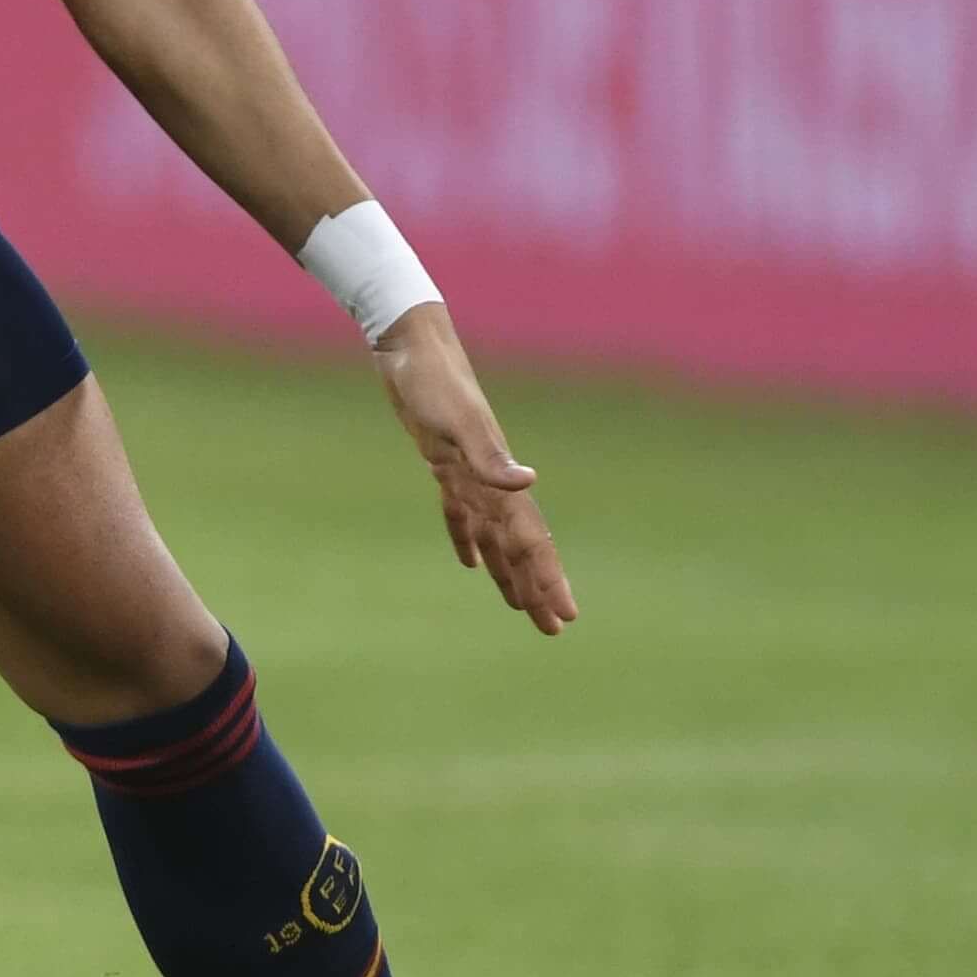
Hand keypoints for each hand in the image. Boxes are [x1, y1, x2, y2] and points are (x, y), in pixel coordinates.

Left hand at [377, 303, 572, 634]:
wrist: (409, 347)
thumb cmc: (432, 383)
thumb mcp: (456, 422)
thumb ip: (491, 457)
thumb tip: (530, 483)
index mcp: (499, 480)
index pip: (531, 541)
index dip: (549, 579)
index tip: (567, 616)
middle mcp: (490, 483)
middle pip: (519, 547)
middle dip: (537, 588)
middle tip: (553, 629)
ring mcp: (468, 475)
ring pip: (494, 537)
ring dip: (509, 572)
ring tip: (521, 608)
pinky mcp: (444, 464)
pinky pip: (461, 514)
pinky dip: (467, 540)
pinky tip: (471, 564)